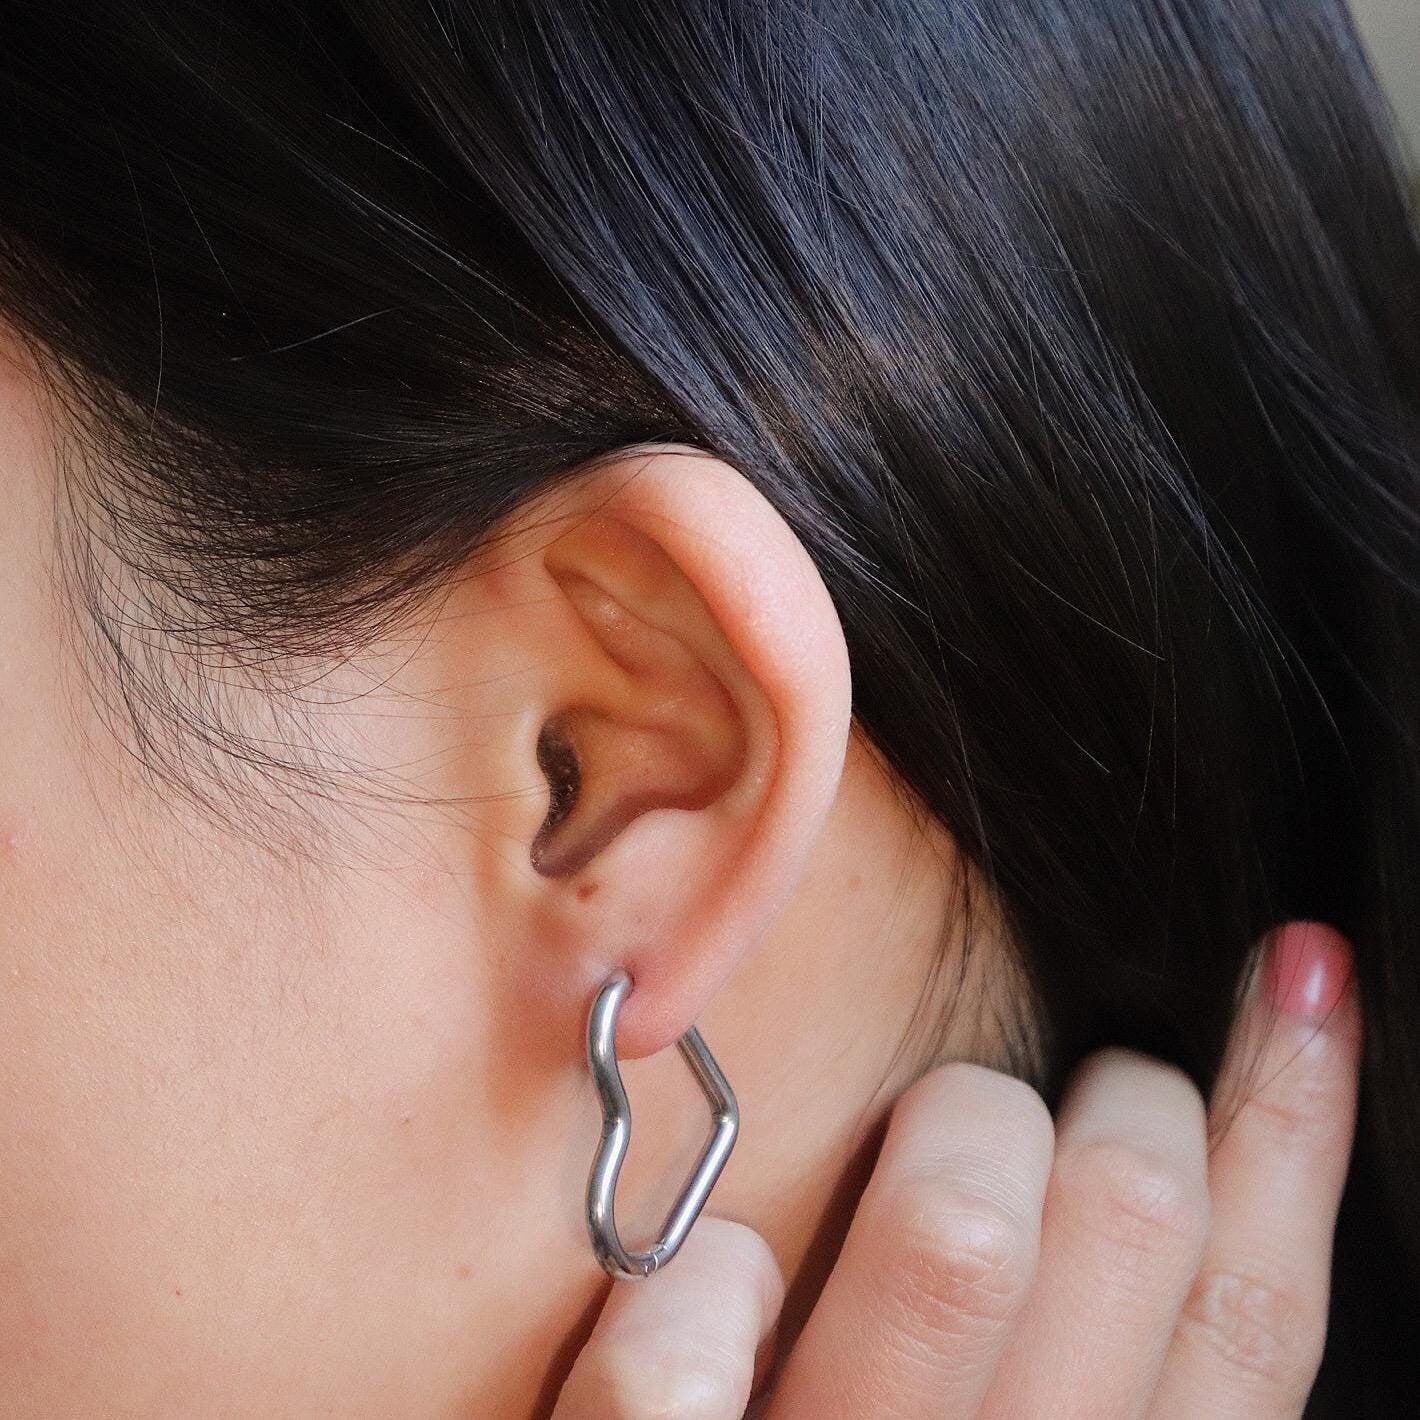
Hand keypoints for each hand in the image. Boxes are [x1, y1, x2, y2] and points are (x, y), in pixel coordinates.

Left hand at [552, 920, 1359, 1418]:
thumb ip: (1095, 1366)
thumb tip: (1156, 1173)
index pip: (1257, 1316)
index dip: (1289, 1120)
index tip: (1297, 977)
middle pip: (1130, 1220)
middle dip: (1119, 1098)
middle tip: (1085, 1092)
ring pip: (957, 1235)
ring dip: (948, 1129)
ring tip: (936, 1132)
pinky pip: (684, 1353)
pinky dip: (700, 1283)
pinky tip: (717, 1276)